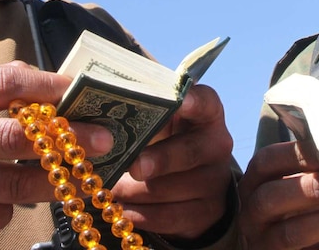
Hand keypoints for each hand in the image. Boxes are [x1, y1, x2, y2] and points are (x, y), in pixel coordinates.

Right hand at [0, 62, 113, 249]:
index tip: (83, 91)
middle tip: (105, 139)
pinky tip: (9, 198)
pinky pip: (0, 213)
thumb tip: (66, 91)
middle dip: (68, 138)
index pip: (5, 83)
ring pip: (15, 184)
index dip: (50, 86)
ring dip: (57, 180)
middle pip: (14, 137)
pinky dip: (14, 207)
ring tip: (84, 174)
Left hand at [110, 84, 234, 239]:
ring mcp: (215, 180)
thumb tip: (101, 130)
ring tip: (110, 189)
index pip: (206, 102)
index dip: (194, 102)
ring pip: (174, 189)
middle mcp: (217, 145)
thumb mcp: (158, 121)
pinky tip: (122, 209)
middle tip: (134, 166)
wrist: (189, 181)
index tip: (180, 102)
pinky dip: (142, 215)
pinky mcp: (208, 211)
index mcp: (206, 113)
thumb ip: (140, 116)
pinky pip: (171, 216)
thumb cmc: (163, 139)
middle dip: (161, 159)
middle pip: (191, 151)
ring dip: (137, 192)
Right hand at [238, 140, 318, 248]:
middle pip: (274, 197)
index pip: (268, 161)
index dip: (303, 154)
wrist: (284, 244)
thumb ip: (312, 166)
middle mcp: (251, 213)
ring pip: (295, 232)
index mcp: (253, 182)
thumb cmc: (296, 204)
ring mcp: (265, 243)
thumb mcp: (291, 182)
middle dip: (318, 188)